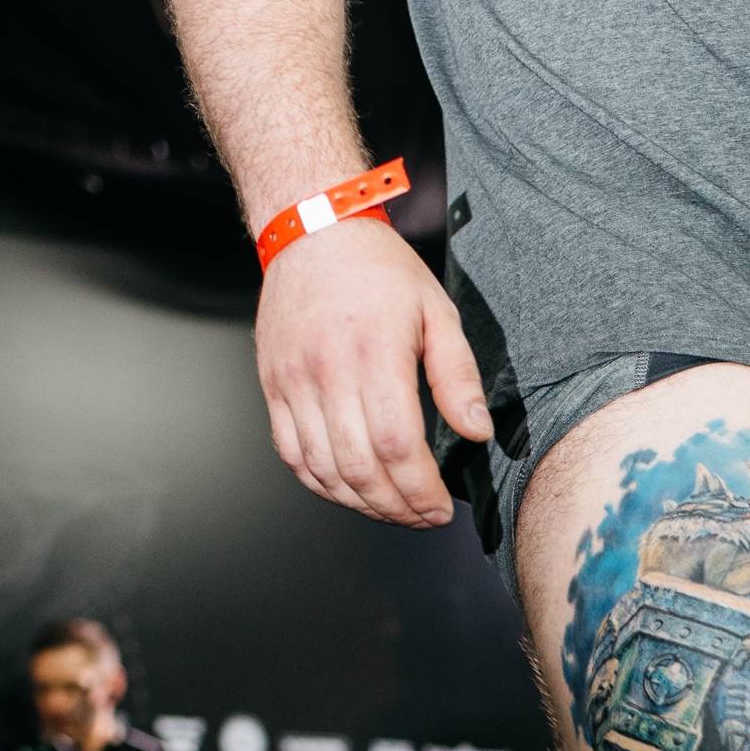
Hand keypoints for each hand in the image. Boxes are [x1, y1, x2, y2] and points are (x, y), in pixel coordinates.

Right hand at [256, 215, 493, 526]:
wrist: (312, 232)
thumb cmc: (379, 271)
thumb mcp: (437, 311)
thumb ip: (458, 376)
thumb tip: (476, 432)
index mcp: (375, 354)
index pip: (398, 446)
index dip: (420, 491)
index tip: (440, 509)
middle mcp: (328, 372)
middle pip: (361, 468)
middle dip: (397, 508)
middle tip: (423, 518)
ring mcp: (293, 383)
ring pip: (324, 470)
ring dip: (361, 504)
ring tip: (393, 511)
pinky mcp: (273, 387)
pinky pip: (292, 454)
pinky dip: (322, 484)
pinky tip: (351, 491)